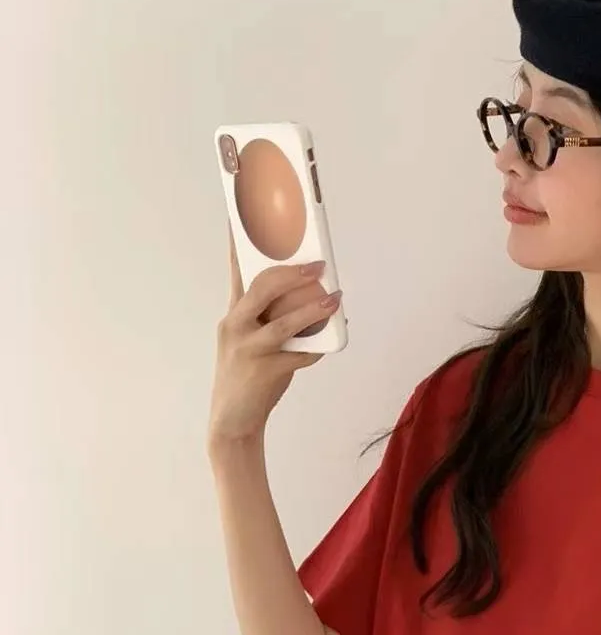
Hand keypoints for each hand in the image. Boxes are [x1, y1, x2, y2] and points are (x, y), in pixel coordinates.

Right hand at [208, 232, 341, 447]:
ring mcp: (248, 349)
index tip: (248, 213)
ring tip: (334, 300)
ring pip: (283, 322)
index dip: (243, 241)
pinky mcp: (265, 371)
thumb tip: (315, 301)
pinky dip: (317, 349)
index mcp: (233, 314)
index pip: (238, 269)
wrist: (233, 421)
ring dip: (313, 310)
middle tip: (318, 266)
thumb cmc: (248, 376)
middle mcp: (235, 326)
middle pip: (262, 288)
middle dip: (293, 273)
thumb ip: (272, 319)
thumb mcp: (252, 341)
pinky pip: (299, 355)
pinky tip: (328, 343)